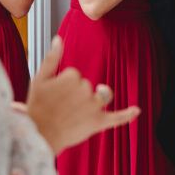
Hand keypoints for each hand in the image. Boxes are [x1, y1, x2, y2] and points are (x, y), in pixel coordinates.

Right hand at [26, 37, 140, 153]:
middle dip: (77, 95)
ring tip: (81, 109)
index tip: (54, 96)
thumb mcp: (39, 78)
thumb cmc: (37, 106)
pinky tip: (137, 110)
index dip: (64, 86)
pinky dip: (127, 115)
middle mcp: (86, 89)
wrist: (39, 134)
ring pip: (103, 95)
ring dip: (96, 99)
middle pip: (88, 86)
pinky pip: (117, 117)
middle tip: (61, 107)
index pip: (75, 75)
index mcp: (72, 76)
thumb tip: (59, 40)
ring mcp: (94, 106)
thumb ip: (51, 57)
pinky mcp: (98, 122)